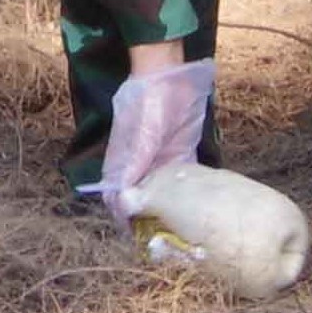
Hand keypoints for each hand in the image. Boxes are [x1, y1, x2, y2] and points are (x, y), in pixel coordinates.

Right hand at [97, 56, 217, 218]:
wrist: (169, 73)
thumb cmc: (148, 100)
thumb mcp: (141, 133)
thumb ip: (133, 164)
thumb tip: (121, 197)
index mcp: (123, 159)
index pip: (117, 194)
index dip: (122, 214)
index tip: (132, 234)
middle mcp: (140, 164)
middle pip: (139, 196)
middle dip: (144, 216)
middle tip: (159, 239)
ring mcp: (160, 159)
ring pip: (160, 192)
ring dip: (165, 208)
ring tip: (177, 231)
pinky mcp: (180, 153)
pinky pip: (180, 179)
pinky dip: (184, 193)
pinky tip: (194, 208)